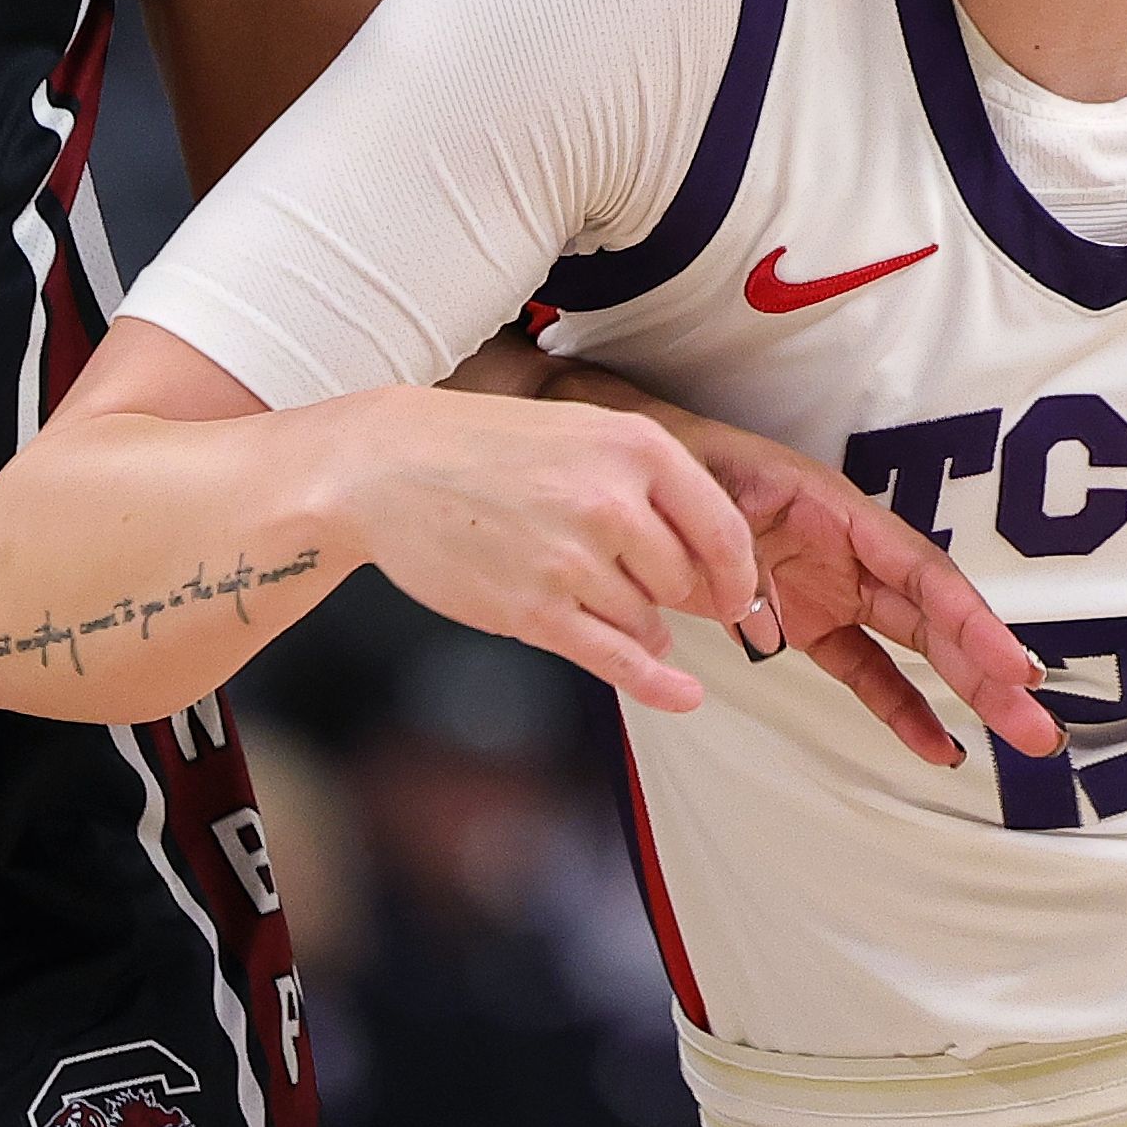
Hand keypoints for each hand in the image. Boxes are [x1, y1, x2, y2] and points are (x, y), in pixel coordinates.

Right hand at [339, 387, 759, 717]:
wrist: (386, 468)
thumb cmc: (482, 447)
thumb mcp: (583, 432)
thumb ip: (652, 486)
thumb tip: (709, 563)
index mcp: (634, 448)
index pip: (721, 529)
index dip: (737, 575)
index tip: (739, 597)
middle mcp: (611, 502)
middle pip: (683, 582)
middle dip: (665, 592)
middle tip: (621, 574)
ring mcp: (572, 561)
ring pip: (647, 622)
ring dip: (632, 622)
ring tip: (578, 587)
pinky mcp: (535, 612)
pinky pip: (617, 659)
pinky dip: (657, 684)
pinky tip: (681, 694)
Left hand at [661, 413, 1064, 766]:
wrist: (649, 477)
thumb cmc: (687, 467)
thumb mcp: (706, 495)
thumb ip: (738, 552)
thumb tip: (765, 615)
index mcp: (839, 512)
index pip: (919, 571)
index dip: (969, 619)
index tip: (1010, 664)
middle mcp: (854, 552)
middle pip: (937, 615)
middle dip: (991, 670)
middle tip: (1037, 724)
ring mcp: (839, 590)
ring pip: (918, 646)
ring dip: (968, 692)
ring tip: (1018, 738)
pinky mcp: (815, 622)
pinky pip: (868, 671)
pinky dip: (901, 708)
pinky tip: (937, 746)